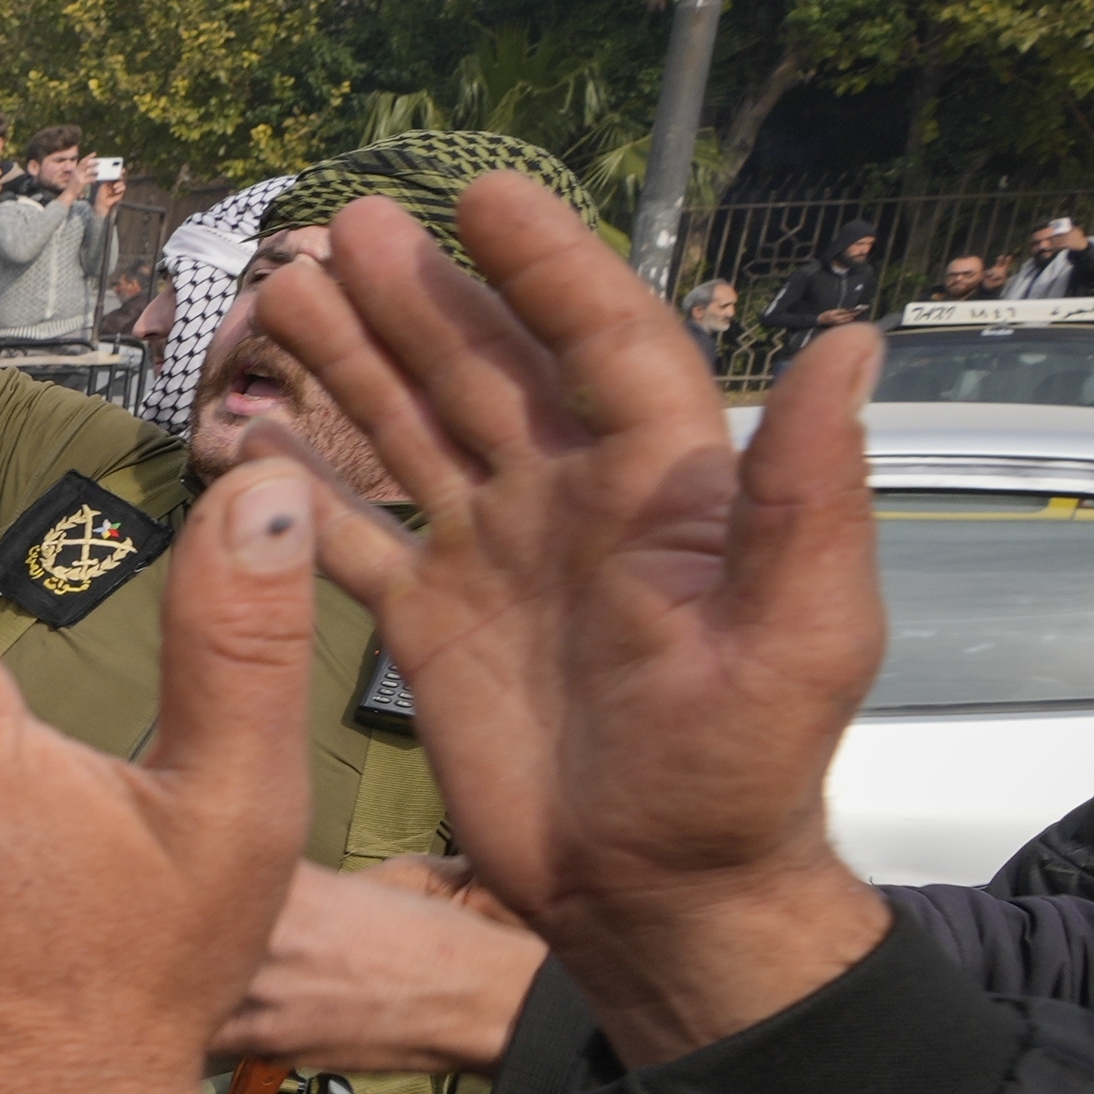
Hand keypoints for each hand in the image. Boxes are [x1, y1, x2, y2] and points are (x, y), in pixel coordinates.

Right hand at [245, 173, 894, 1067]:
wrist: (656, 898)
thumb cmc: (742, 777)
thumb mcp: (804, 635)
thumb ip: (814, 494)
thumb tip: (852, 344)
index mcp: (664, 489)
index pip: (603, 344)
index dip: (545, 267)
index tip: (483, 196)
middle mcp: (572, 503)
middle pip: (485, 370)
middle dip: (415, 295)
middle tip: (341, 228)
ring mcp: (494, 558)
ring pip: (411, 432)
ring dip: (349, 362)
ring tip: (281, 294)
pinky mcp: (431, 624)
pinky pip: (353, 539)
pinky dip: (296, 491)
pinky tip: (241, 444)